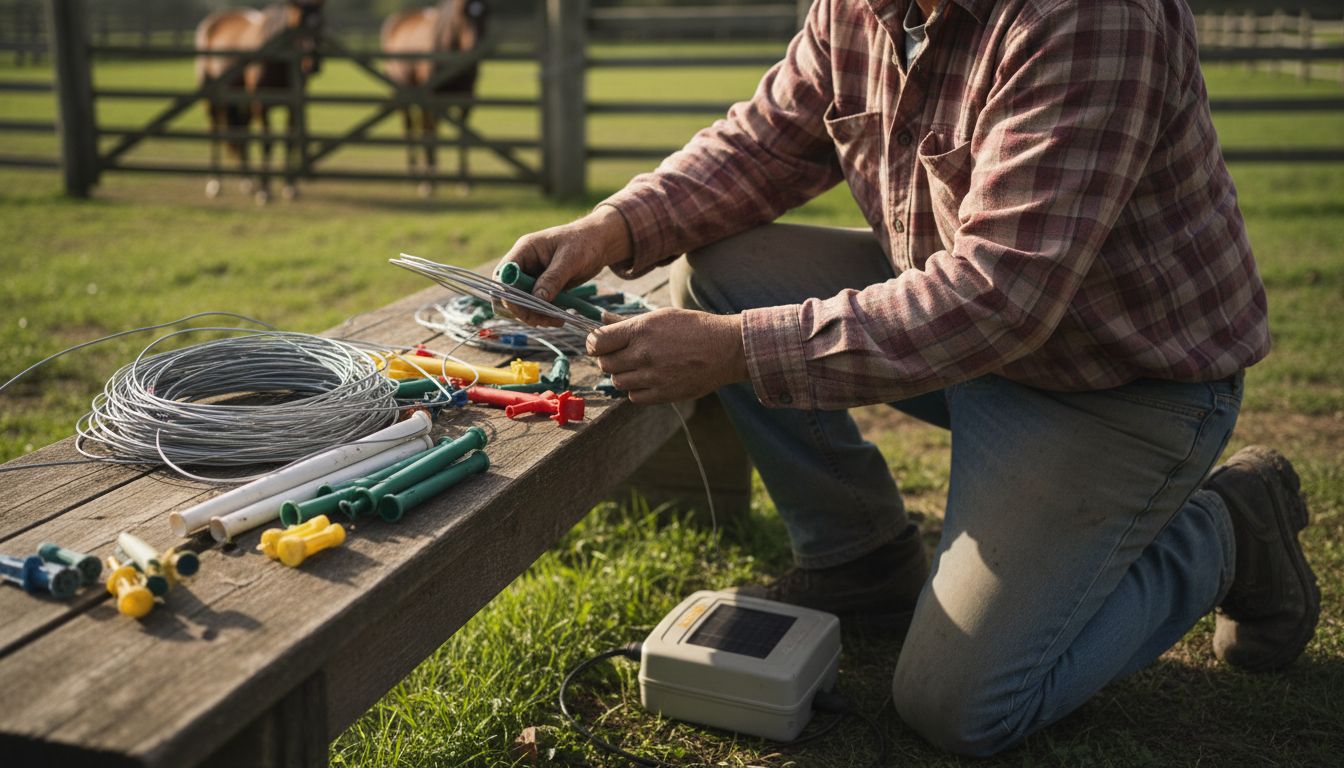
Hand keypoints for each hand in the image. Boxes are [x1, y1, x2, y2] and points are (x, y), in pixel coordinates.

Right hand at [498, 206, 630, 326]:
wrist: (599, 244)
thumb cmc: (585, 243)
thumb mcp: (570, 259)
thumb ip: (553, 278)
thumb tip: (537, 299)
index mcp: (524, 250)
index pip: (503, 275)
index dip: (508, 294)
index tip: (525, 308)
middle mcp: (524, 264)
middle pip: (509, 293)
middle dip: (523, 309)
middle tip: (543, 320)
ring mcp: (532, 277)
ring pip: (521, 302)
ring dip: (534, 315)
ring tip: (556, 321)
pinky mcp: (542, 287)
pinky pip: (535, 305)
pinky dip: (543, 314)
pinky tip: (558, 318)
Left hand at [586, 308, 749, 403]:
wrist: (725, 349)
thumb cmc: (694, 328)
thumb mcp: (661, 316)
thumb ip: (628, 321)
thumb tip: (601, 319)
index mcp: (641, 330)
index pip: (598, 342)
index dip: (594, 344)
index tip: (599, 344)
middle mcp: (644, 353)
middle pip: (606, 363)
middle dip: (609, 359)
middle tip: (621, 354)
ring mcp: (653, 376)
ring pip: (617, 381)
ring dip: (623, 374)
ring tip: (639, 366)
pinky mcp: (663, 394)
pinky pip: (634, 397)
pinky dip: (636, 389)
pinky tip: (648, 379)